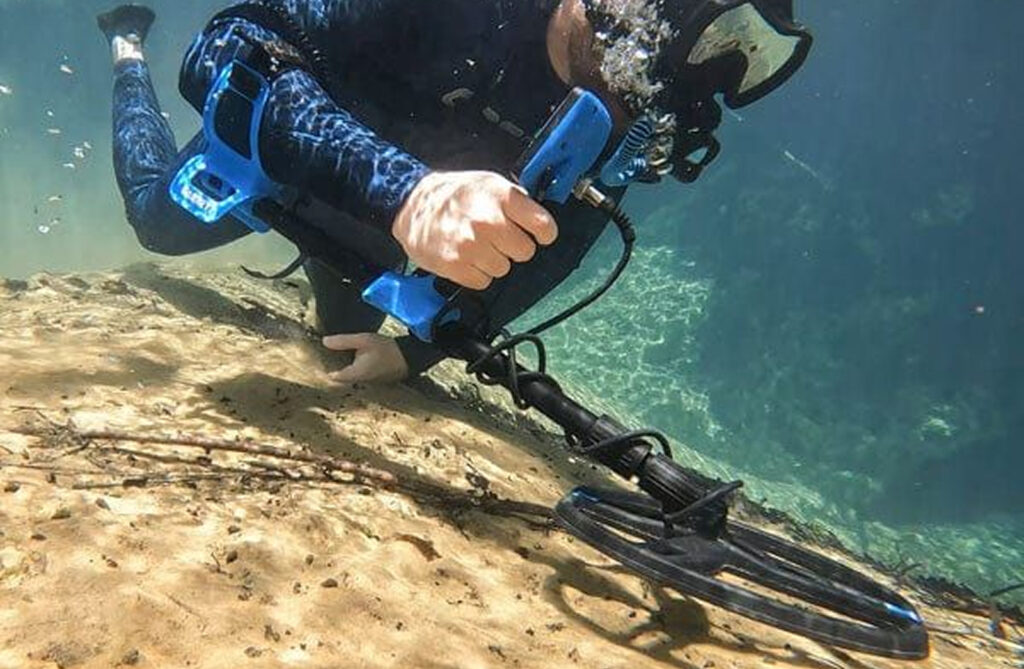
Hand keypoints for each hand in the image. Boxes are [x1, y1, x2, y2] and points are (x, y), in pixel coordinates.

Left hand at [322, 333, 408, 383]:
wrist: (411, 357)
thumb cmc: (387, 348)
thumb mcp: (364, 340)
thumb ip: (343, 341)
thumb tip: (324, 342)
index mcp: (355, 374)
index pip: (332, 377)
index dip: (324, 369)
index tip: (318, 359)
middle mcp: (360, 382)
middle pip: (341, 378)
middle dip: (334, 367)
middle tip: (326, 355)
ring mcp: (369, 383)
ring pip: (351, 377)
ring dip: (345, 368)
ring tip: (338, 355)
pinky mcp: (376, 380)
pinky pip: (360, 376)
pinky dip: (356, 368)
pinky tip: (355, 358)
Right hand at [392, 171, 557, 289]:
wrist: (412, 205)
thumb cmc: (454, 194)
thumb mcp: (489, 183)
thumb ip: (515, 201)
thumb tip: (537, 219)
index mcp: (501, 197)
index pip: (542, 225)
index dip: (544, 232)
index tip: (540, 234)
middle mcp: (488, 221)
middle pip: (525, 251)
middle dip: (514, 247)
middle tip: (498, 238)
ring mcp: (472, 245)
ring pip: (504, 268)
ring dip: (494, 260)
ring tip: (477, 245)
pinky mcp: (456, 265)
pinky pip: (483, 281)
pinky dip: (477, 273)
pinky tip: (466, 256)